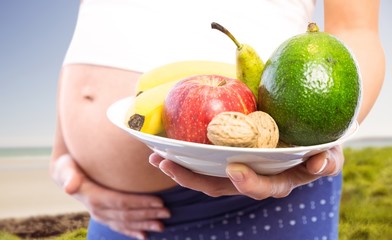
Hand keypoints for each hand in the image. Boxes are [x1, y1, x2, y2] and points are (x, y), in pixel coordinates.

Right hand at [50, 154, 170, 239]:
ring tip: (162, 225)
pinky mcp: (104, 217)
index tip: (159, 201)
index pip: (121, 201)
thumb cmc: (69, 165)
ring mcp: (101, 216)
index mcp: (93, 197)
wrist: (64, 174)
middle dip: (148, 214)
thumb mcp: (66, 167)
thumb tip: (68, 187)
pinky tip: (145, 236)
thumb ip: (69, 175)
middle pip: (127, 214)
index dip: (140, 203)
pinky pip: (120, 226)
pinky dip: (133, 232)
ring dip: (145, 224)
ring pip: (126, 222)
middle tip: (167, 212)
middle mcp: (97, 210)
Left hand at [149, 145, 342, 199]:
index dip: (248, 183)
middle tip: (168, 163)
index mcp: (277, 179)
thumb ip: (328, 158)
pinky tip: (163, 144)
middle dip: (193, 179)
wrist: (307, 126)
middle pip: (220, 186)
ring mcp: (235, 167)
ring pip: (204, 175)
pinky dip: (183, 154)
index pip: (261, 187)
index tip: (236, 168)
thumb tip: (320, 163)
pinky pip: (201, 158)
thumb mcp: (330, 149)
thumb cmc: (319, 140)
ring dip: (180, 168)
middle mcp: (252, 177)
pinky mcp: (224, 154)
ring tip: (156, 156)